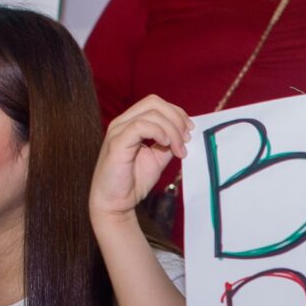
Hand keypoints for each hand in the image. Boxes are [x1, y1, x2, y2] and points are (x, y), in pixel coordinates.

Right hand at [92, 96, 193, 222]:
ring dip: (172, 130)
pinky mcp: (116, 143)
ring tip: (179, 150)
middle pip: (154, 103)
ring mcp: (118, 131)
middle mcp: (122, 123)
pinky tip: (166, 144)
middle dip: (176, 118)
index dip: (176, 113)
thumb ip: (168, 144)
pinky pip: (139, 126)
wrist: (115, 203)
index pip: (155, 104)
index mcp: (130, 123)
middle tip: (187, 139)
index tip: (189, 130)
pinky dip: (158, 132)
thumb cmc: (133, 181)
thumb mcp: (157, 158)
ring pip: (151, 114)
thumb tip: (184, 134)